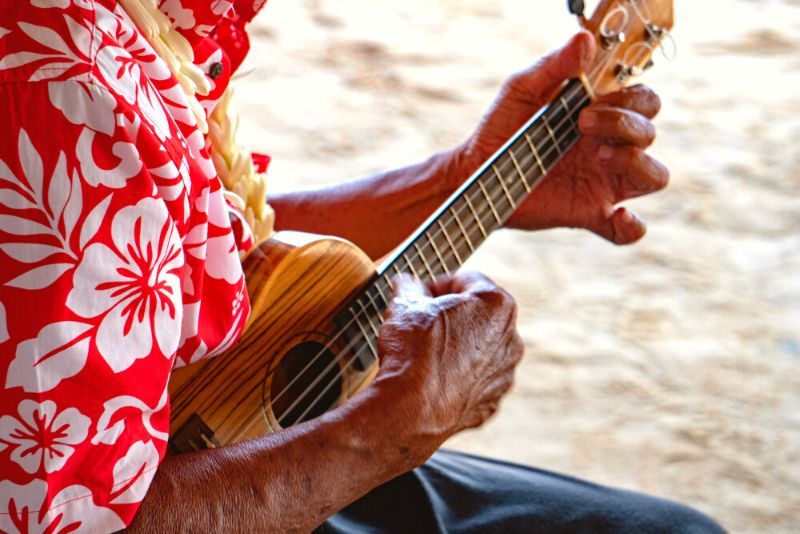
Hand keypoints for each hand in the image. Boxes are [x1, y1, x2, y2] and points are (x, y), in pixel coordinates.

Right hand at [375, 272, 523, 458]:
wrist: (411, 410)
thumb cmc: (413, 352)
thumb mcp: (404, 305)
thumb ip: (410, 287)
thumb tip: (408, 285)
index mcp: (496, 304)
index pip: (466, 280)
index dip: (437, 285)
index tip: (417, 295)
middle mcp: (510, 337)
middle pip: (478, 314)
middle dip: (451, 316)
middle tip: (420, 322)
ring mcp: (505, 373)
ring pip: (479, 349)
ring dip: (457, 347)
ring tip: (424, 354)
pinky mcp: (492, 402)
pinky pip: (475, 381)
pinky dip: (457, 378)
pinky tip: (432, 380)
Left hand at [456, 31, 668, 244]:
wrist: (475, 171)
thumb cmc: (501, 126)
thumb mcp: (522, 88)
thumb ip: (554, 65)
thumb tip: (585, 40)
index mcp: (601, 116)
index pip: (644, 102)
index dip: (631, 100)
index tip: (590, 101)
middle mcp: (610, 147)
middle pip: (650, 133)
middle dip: (627, 125)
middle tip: (584, 124)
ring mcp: (603, 182)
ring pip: (655, 176)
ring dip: (637, 164)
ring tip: (600, 158)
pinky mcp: (589, 213)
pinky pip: (628, 229)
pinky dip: (631, 226)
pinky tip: (615, 214)